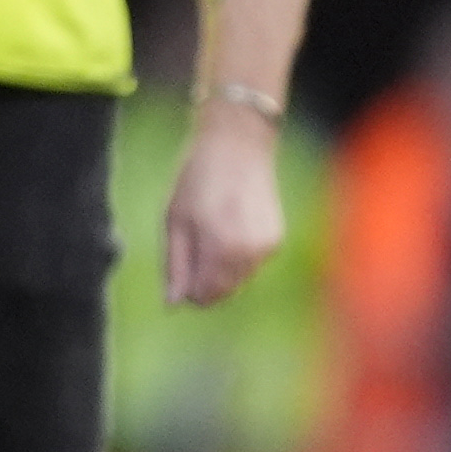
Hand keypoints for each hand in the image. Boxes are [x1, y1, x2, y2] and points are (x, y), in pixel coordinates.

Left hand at [160, 102, 287, 308]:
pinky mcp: (276, 238)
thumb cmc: (196, 181)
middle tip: (191, 245)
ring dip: (220, 268)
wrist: (238, 147)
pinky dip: (236, 256)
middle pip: (223, 292)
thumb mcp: (174, 222)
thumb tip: (173, 304)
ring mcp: (268, 247)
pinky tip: (226, 226)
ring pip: (238, 279)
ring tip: (208, 230)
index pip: (204, 296)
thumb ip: (175, 266)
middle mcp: (251, 254)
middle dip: (203, 280)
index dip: (187, 289)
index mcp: (222, 250)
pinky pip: (250, 262)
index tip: (179, 267)